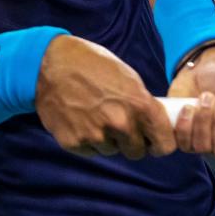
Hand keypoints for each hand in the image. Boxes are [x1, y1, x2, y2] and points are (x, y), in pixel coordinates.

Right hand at [36, 35, 176, 159]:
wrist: (50, 64)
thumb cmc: (91, 64)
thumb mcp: (127, 77)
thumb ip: (142, 104)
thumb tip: (153, 125)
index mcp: (139, 105)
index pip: (164, 144)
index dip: (160, 142)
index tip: (153, 140)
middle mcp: (120, 124)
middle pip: (137, 152)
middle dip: (131, 141)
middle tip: (119, 125)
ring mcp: (96, 135)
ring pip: (112, 151)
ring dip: (107, 140)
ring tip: (95, 116)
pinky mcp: (74, 143)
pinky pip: (91, 151)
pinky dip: (87, 140)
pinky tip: (80, 119)